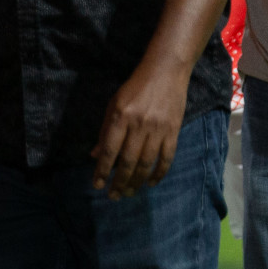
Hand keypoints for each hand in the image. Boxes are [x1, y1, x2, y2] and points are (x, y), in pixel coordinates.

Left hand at [89, 61, 189, 198]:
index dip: (102, 170)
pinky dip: (158, 173)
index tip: (97, 185)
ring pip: (146, 163)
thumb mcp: (114, 103)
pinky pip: (166, 159)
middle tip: (113, 196)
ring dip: (136, 182)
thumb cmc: (135, 87)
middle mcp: (138, 124)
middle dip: (119, 182)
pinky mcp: (173, 132)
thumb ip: (105, 130)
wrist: (165, 71)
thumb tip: (94, 155)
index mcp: (120, 116)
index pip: (109, 150)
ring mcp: (157, 129)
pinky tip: (150, 183)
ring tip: (128, 193)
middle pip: (127, 161)